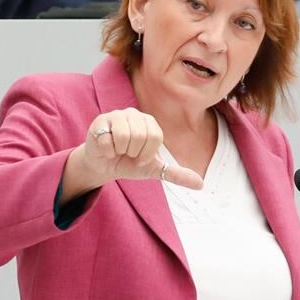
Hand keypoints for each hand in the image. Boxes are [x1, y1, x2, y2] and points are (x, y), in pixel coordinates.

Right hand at [62, 110, 204, 199]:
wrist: (104, 166)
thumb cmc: (129, 163)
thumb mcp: (154, 169)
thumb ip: (176, 174)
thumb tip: (200, 184)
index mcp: (149, 122)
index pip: (154, 137)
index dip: (146, 153)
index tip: (140, 156)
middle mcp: (134, 114)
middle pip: (139, 136)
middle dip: (132, 152)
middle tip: (127, 153)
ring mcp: (116, 116)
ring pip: (123, 136)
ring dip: (119, 151)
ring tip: (117, 150)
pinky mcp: (99, 121)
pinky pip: (107, 140)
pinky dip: (106, 151)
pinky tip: (106, 148)